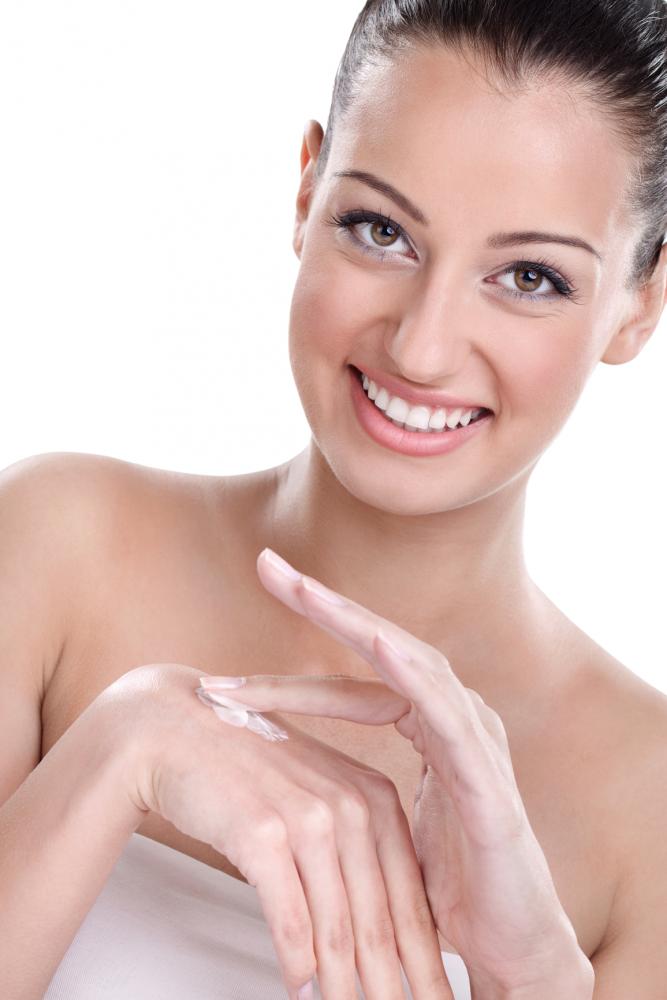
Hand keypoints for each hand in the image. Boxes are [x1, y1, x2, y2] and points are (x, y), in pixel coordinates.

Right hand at [93, 660, 454, 999]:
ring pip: (337, 928)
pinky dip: (296, 963)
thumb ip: (352, 852)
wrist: (179, 729)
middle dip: (393, 985)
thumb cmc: (245, 768)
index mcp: (374, 798)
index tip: (436, 997)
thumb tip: (372, 928)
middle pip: (380, 920)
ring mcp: (308, 817)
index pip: (409, 896)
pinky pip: (288, 917)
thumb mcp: (316, 798)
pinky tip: (300, 989)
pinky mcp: (263, 832)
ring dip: (344, 989)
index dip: (423, 960)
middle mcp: (350, 805)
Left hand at [198, 547, 586, 993]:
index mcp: (429, 723)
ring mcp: (475, 739)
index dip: (298, 660)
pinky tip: (381, 644)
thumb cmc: (449, 883)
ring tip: (306, 590)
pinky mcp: (487, 777)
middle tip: (270, 566)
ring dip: (356, 624)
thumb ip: (351, 783)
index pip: (354, 678)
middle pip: (380, 646)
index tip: (242, 642)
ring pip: (411, 663)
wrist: (509, 946)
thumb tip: (285, 774)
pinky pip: (450, 715)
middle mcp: (454, 716)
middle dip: (322, 605)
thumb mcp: (384, 820)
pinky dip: (415, 675)